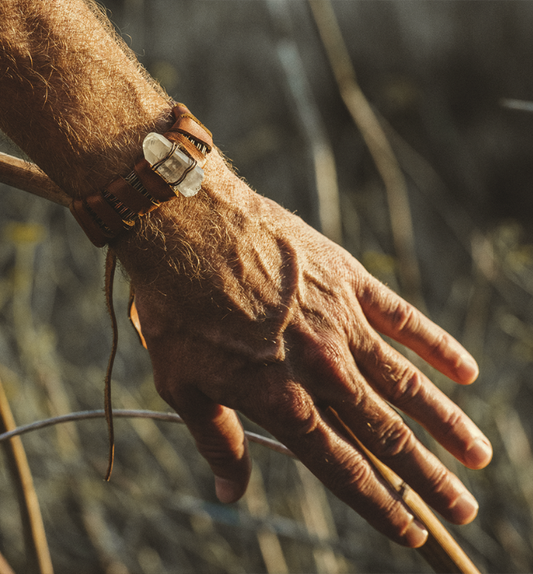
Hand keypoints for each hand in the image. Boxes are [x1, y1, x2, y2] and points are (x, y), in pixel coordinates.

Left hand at [115, 148, 491, 548]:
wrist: (187, 226)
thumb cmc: (177, 307)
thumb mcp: (182, 384)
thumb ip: (217, 441)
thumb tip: (230, 493)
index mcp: (280, 400)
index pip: (341, 467)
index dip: (378, 505)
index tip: (410, 532)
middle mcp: (321, 369)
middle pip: (386, 434)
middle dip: (427, 478)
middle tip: (464, 508)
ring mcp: (341, 323)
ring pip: (406, 384)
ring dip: (446, 422)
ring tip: (478, 453)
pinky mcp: (348, 282)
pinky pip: (402, 319)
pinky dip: (436, 346)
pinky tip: (465, 370)